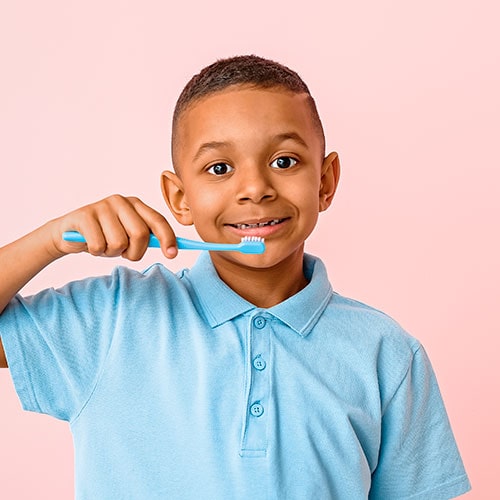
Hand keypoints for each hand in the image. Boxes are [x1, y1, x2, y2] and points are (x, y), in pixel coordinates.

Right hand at [48, 195, 177, 260]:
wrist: (67, 233)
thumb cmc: (104, 236)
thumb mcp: (128, 236)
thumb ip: (147, 238)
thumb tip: (171, 248)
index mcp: (136, 205)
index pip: (158, 221)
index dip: (168, 238)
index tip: (172, 255)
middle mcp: (121, 202)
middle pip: (140, 234)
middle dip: (135, 252)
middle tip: (123, 254)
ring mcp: (102, 206)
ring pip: (119, 243)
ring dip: (112, 253)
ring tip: (104, 246)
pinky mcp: (84, 215)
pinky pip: (99, 245)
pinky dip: (96, 251)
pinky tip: (90, 243)